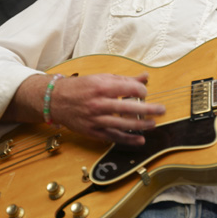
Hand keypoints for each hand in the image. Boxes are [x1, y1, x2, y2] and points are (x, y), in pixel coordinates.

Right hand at [48, 73, 165, 146]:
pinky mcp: (92, 131)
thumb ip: (125, 79)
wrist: (55, 100)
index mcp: (102, 86)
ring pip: (123, 124)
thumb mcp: (101, 78)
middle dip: (149, 110)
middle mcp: (99, 103)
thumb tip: (146, 77)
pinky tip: (140, 140)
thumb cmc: (80, 87)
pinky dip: (128, 140)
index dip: (141, 92)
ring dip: (141, 125)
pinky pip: (113, 137)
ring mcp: (95, 119)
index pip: (129, 89)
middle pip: (129, 108)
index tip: (144, 94)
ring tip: (153, 124)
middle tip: (162, 110)